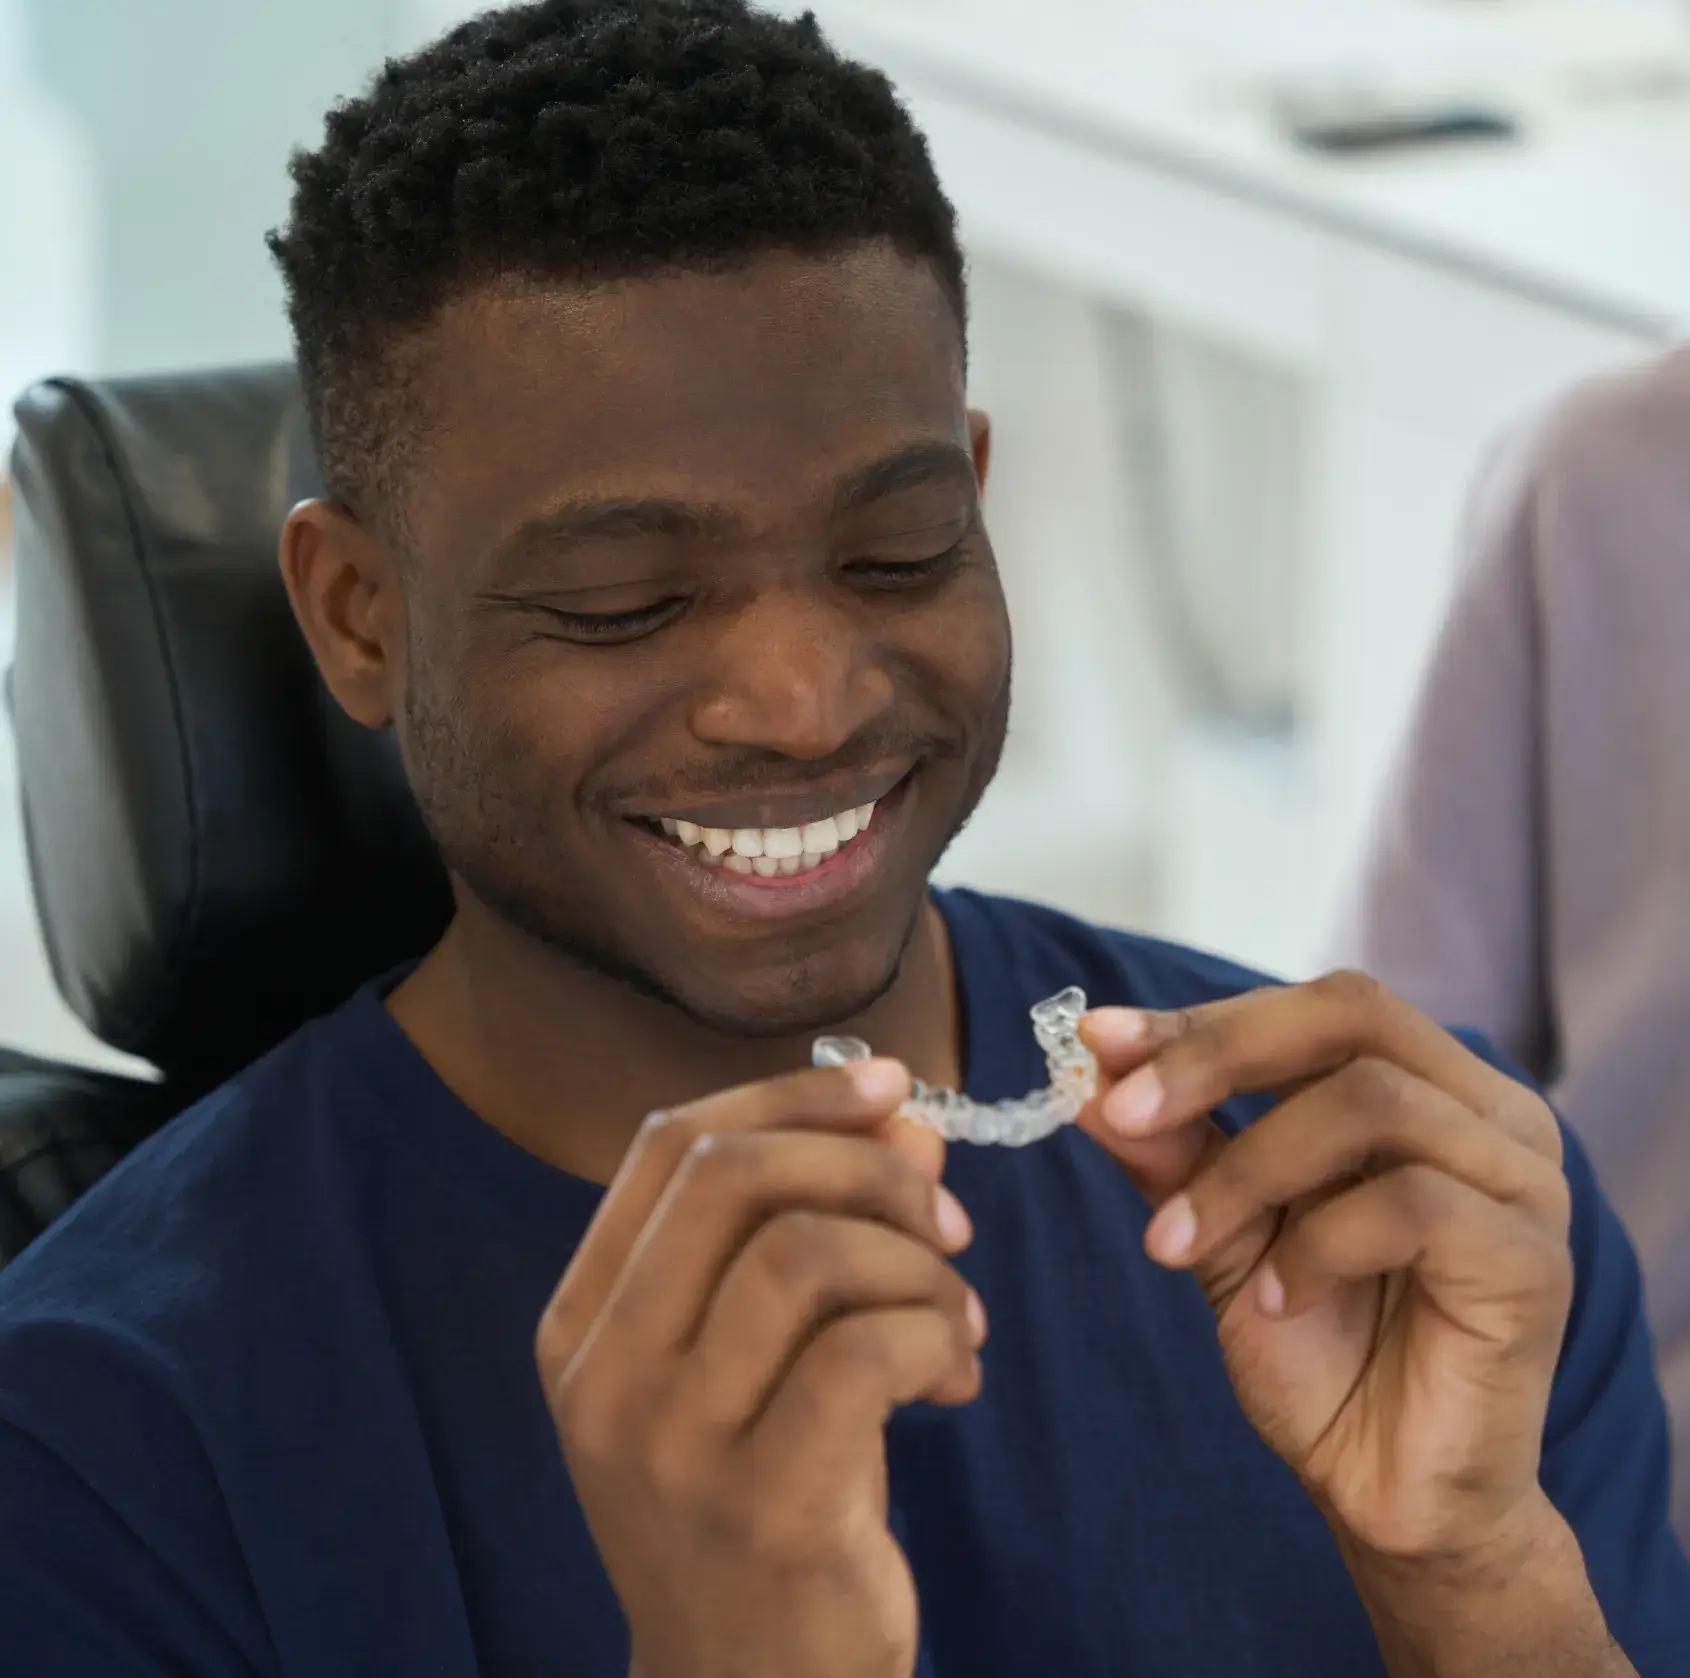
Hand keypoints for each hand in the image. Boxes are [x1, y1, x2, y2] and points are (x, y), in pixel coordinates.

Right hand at [534, 1059, 984, 1677]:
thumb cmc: (758, 1499)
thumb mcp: (765, 1355)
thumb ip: (816, 1228)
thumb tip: (905, 1119)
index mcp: (584, 1320)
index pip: (668, 1145)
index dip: (789, 1093)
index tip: (893, 1088)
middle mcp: (605, 1373)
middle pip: (731, 1177)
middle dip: (866, 1166)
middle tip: (946, 1218)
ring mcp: (674, 1445)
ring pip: (805, 1253)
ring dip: (916, 1262)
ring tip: (957, 1317)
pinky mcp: (764, 1506)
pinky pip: (867, 1350)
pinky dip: (937, 1333)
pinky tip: (957, 1376)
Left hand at [1078, 971, 1573, 1564]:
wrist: (1388, 1495)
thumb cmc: (1317, 1351)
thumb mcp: (1220, 1234)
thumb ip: (1173, 1152)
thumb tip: (1090, 1075)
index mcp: (1425, 1087)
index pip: (1316, 1007)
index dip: (1204, 1018)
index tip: (1098, 1040)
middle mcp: (1488, 1114)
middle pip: (1351, 1015)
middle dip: (1218, 1055)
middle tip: (1124, 1114)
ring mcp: (1522, 1182)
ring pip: (1371, 1103)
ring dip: (1247, 1168)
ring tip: (1180, 1243)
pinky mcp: (1531, 1260)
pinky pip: (1413, 1203)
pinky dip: (1318, 1244)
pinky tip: (1282, 1301)